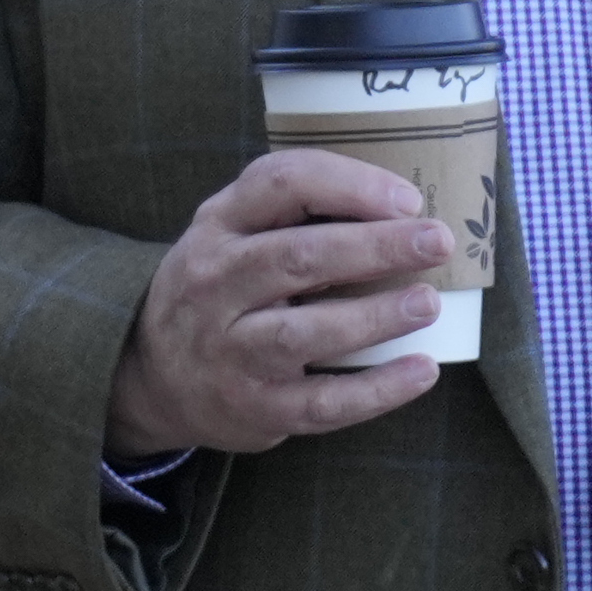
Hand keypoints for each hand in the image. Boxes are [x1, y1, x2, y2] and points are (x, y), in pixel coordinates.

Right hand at [105, 149, 458, 455]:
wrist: (154, 377)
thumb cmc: (219, 290)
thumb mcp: (231, 234)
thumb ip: (294, 213)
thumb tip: (404, 208)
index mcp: (218, 227)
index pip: (279, 184)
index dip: (348, 185)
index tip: (408, 200)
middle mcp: (215, 284)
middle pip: (295, 257)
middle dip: (373, 247)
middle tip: (436, 242)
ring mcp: (230, 349)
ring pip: (303, 332)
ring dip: (373, 316)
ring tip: (427, 303)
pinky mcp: (254, 406)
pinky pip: (321, 401)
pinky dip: (377, 388)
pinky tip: (423, 370)